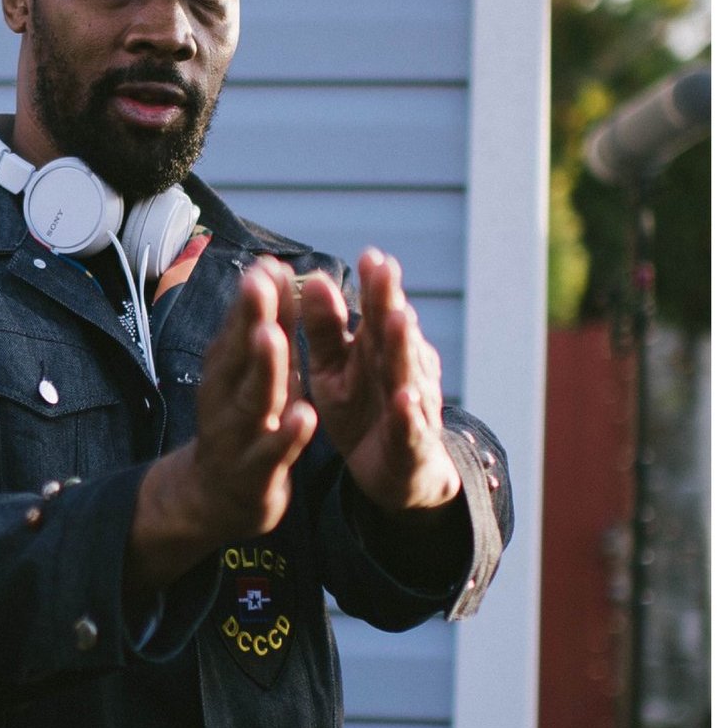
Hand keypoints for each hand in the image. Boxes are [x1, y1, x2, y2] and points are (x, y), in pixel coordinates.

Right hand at [129, 258, 317, 589]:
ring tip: (274, 336)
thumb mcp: (254, 371)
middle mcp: (225, 398)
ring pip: (252, 399)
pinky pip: (273, 452)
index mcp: (227, 370)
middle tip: (259, 285)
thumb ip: (268, 323)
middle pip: (237, 356)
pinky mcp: (256, 472)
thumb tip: (272, 265)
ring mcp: (238, 436)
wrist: (216, 497)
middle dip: (248, 319)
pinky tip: (305, 416)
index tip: (264, 265)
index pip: (238, 328)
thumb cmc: (244, 421)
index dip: (251, 298)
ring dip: (263, 367)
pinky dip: (287, 435)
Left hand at [299, 249, 461, 515]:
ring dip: (402, 347)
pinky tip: (403, 398)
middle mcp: (400, 370)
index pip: (377, 310)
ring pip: (408, 373)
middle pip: (394, 332)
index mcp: (377, 349)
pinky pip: (408, 428)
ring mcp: (411, 406)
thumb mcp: (335, 368)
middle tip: (384, 269)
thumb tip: (315, 280)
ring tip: (396, 318)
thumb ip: (327, 330)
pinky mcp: (410, 444)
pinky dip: (407, 414)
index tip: (369, 254)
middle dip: (389, 301)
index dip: (375, 285)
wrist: (395, 472)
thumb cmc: (363, 409)